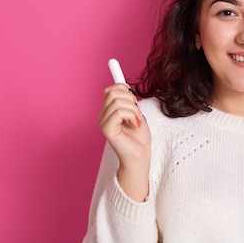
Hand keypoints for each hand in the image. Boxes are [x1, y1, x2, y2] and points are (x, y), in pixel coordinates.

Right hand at [98, 83, 150, 200]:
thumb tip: (126, 87)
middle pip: (112, 92)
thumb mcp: (136, 114)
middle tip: (137, 112)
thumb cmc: (139, 138)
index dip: (121, 86)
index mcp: (109, 111)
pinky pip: (119, 111)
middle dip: (130, 98)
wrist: (140, 156)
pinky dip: (131, 115)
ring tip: (137, 120)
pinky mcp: (107, 129)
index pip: (110, 90)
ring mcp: (103, 122)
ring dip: (133, 109)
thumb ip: (129, 102)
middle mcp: (103, 115)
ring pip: (117, 101)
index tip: (131, 92)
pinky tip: (135, 124)